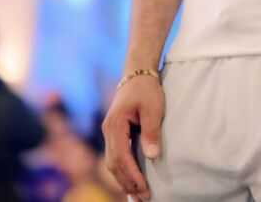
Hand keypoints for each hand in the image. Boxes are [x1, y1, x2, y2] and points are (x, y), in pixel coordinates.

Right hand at [102, 76, 164, 201]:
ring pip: (111, 162)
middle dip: (127, 183)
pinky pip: (114, 155)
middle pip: (113, 164)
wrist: (137, 71)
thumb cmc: (146, 88)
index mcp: (115, 124)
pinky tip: (130, 178)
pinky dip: (121, 169)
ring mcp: (108, 131)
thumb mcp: (152, 107)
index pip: (121, 157)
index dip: (132, 176)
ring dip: (123, 179)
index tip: (144, 189)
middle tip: (142, 198)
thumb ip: (151, 131)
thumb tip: (152, 156)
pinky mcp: (113, 131)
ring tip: (136, 194)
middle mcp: (108, 130)